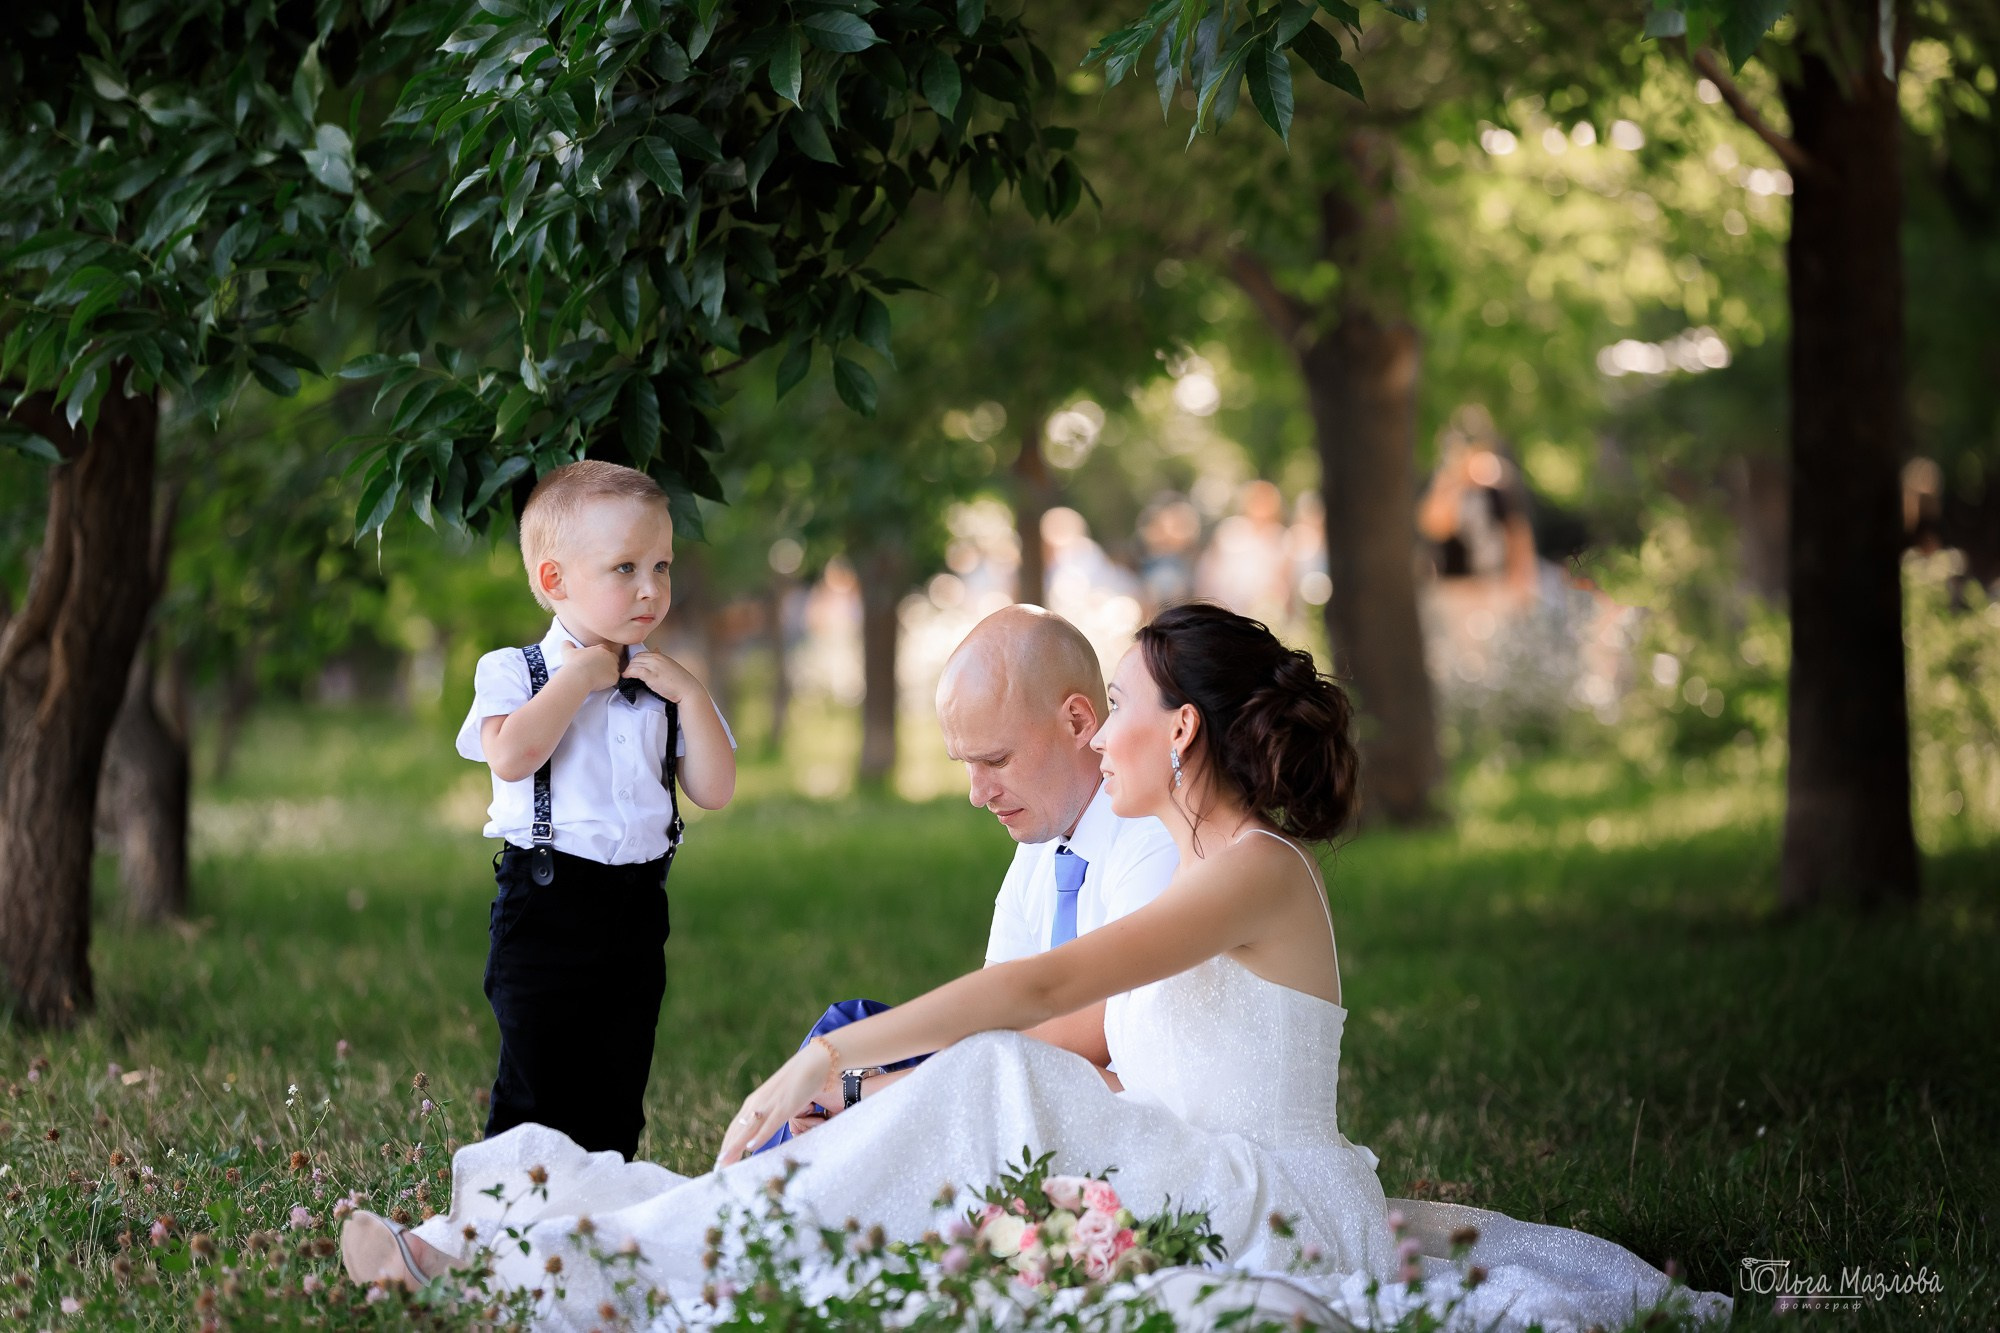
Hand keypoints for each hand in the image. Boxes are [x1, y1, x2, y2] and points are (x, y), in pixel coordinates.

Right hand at [561, 642, 622, 693]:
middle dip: (608, 664)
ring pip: (615, 669)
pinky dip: (609, 682)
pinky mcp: (615, 677)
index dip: (601, 656)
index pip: (605, 650)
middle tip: (598, 671)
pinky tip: (601, 683)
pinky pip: (615, 680)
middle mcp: (610, 656)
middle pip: (613, 659)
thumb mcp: (568, 651)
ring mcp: (614, 666)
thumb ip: (568, 645)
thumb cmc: (574, 664)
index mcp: (601, 648)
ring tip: (599, 678)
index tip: (595, 662)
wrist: (578, 676)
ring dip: (609, 673)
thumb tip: (566, 643)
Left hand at [621, 649, 700, 704]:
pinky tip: (626, 677)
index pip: (641, 654)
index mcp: (660, 656)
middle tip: (627, 673)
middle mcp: (656, 658)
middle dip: (630, 665)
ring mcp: (653, 666)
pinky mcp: (651, 675)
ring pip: (633, 663)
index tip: (632, 668)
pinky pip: (634, 671)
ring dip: (628, 669)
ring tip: (626, 676)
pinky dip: (628, 673)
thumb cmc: (680, 681)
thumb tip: (656, 649)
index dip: (635, 661)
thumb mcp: (670, 666)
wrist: (687, 690)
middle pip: (636, 658)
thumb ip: (661, 659)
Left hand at [715, 1041, 835, 1168]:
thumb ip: (768, 1115)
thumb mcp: (777, 1101)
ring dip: (735, 1147)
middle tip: (717, 1171)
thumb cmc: (797, 1083)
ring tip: (724, 1163)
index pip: (735, 1129)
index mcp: (754, 1103)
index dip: (726, 1146)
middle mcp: (757, 1104)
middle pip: (737, 1131)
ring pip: (748, 1129)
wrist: (814, 1061)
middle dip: (727, 1152)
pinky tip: (750, 1146)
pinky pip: (770, 1124)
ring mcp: (770, 1105)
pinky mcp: (785, 1106)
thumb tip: (760, 1132)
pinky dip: (759, 1136)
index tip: (720, 1164)